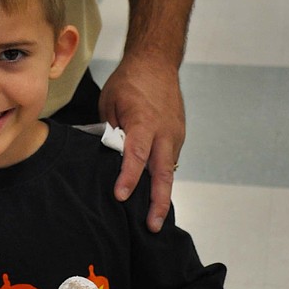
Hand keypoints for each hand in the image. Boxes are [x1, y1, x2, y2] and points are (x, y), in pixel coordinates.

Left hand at [98, 53, 184, 232]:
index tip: (120, 196)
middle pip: (163, 173)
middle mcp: (164, 132)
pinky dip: (162, 177)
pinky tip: (154, 192)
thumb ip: (112, 131)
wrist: (156, 62)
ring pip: (168, 170)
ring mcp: (174, 134)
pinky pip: (169, 160)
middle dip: (159, 202)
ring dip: (162, 194)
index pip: (136, 155)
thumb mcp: (110, 103)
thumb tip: (110, 155)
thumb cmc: (129, 81)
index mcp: (144, 122)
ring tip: (153, 219)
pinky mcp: (178, 135)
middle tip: (153, 226)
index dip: (129, 178)